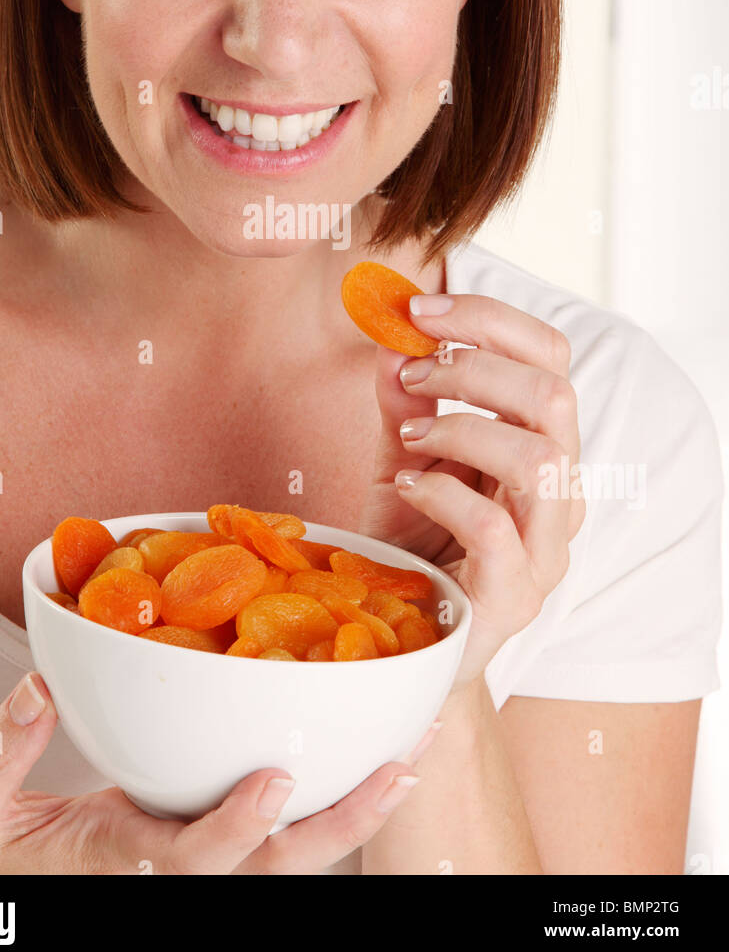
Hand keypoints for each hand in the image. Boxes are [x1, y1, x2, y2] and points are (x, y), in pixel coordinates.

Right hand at [0, 672, 433, 874]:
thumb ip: (3, 750)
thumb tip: (39, 684)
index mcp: (125, 865)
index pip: (192, 859)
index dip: (236, 827)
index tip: (273, 782)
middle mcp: (177, 871)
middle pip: (274, 867)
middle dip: (342, 825)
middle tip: (400, 772)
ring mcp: (199, 861)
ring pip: (291, 855)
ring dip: (355, 808)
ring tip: (411, 753)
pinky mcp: (207, 843)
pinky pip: (278, 833)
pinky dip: (331, 797)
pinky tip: (370, 755)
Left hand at [360, 293, 584, 691]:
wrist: (404, 642)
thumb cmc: (410, 547)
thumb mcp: (397, 458)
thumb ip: (401, 402)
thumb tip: (393, 339)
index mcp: (541, 447)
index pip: (550, 358)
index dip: (490, 319)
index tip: (420, 309)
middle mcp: (559, 495)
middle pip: (554, 396)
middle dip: (475, 365)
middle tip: (413, 371)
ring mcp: (545, 550)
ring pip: (541, 458)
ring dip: (463, 426)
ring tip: (409, 435)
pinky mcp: (515, 596)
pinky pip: (494, 527)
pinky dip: (443, 492)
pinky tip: (406, 489)